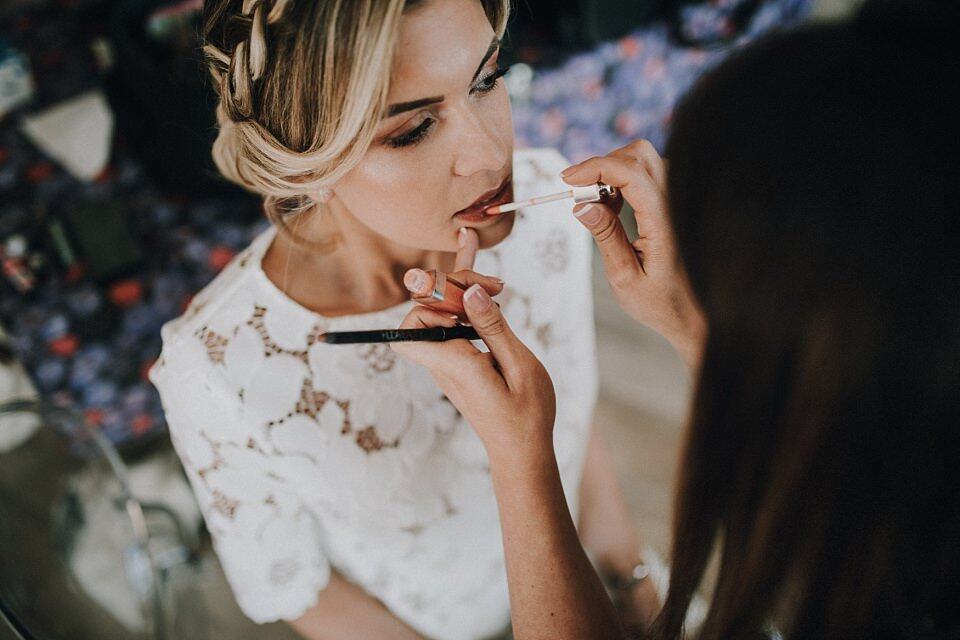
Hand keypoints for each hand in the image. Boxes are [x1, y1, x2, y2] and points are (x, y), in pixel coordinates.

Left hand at [392, 278, 556, 463]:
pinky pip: (452, 331)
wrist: (523, 452)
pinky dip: (467, 311)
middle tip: (495, 286)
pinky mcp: (458, 365)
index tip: (468, 298)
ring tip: (496, 289)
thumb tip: (469, 292)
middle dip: (453, 289)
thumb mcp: (519, 366)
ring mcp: (448, 366)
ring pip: (439, 319)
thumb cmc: (526, 415)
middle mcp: (444, 365)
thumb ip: (492, 328)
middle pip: (425, 314)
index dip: (429, 303)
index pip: (410, 329)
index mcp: (455, 365)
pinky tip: (489, 300)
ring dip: (463, 298)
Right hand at [562, 140, 705, 370]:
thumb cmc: (661, 302)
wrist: (693, 313)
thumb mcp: (624, 276)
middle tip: (580, 191)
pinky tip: (613, 206)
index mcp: (665, 223)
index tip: (567, 179)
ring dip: (613, 172)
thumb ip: (605, 236)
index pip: (631, 174)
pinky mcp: (675, 202)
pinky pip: (649, 174)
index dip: (595, 168)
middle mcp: (677, 204)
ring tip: (597, 204)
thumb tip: (581, 204)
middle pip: (639, 155)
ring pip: (644, 160)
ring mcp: (679, 200)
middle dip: (603, 165)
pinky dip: (625, 181)